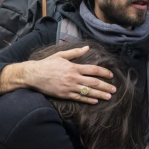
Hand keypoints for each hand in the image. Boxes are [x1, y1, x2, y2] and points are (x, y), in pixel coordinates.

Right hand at [0, 46, 115, 103]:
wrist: (34, 75)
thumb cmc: (47, 64)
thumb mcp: (61, 55)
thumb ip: (75, 52)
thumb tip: (87, 48)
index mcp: (73, 67)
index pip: (93, 70)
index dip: (104, 73)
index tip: (111, 76)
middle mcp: (73, 78)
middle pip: (93, 82)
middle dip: (105, 86)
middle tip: (114, 89)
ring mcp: (69, 87)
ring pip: (88, 91)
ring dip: (100, 94)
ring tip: (109, 97)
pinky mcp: (64, 95)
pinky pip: (79, 98)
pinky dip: (88, 100)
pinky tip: (95, 101)